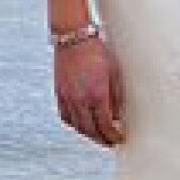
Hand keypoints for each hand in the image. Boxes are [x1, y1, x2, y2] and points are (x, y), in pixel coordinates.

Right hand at [54, 33, 125, 147]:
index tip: (120, 139)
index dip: (114, 136)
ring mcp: (67, 98)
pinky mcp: (59, 94)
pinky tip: (82, 125)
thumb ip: (117, 96)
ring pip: (77, 126)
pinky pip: (66, 117)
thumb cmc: (98, 52)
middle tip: (111, 143)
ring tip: (98, 136)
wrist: (73, 37)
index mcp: (97, 95)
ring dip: (89, 135)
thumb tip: (119, 116)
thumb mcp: (114, 72)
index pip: (106, 126)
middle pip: (91, 131)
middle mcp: (80, 100)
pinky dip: (75, 125)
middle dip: (102, 140)